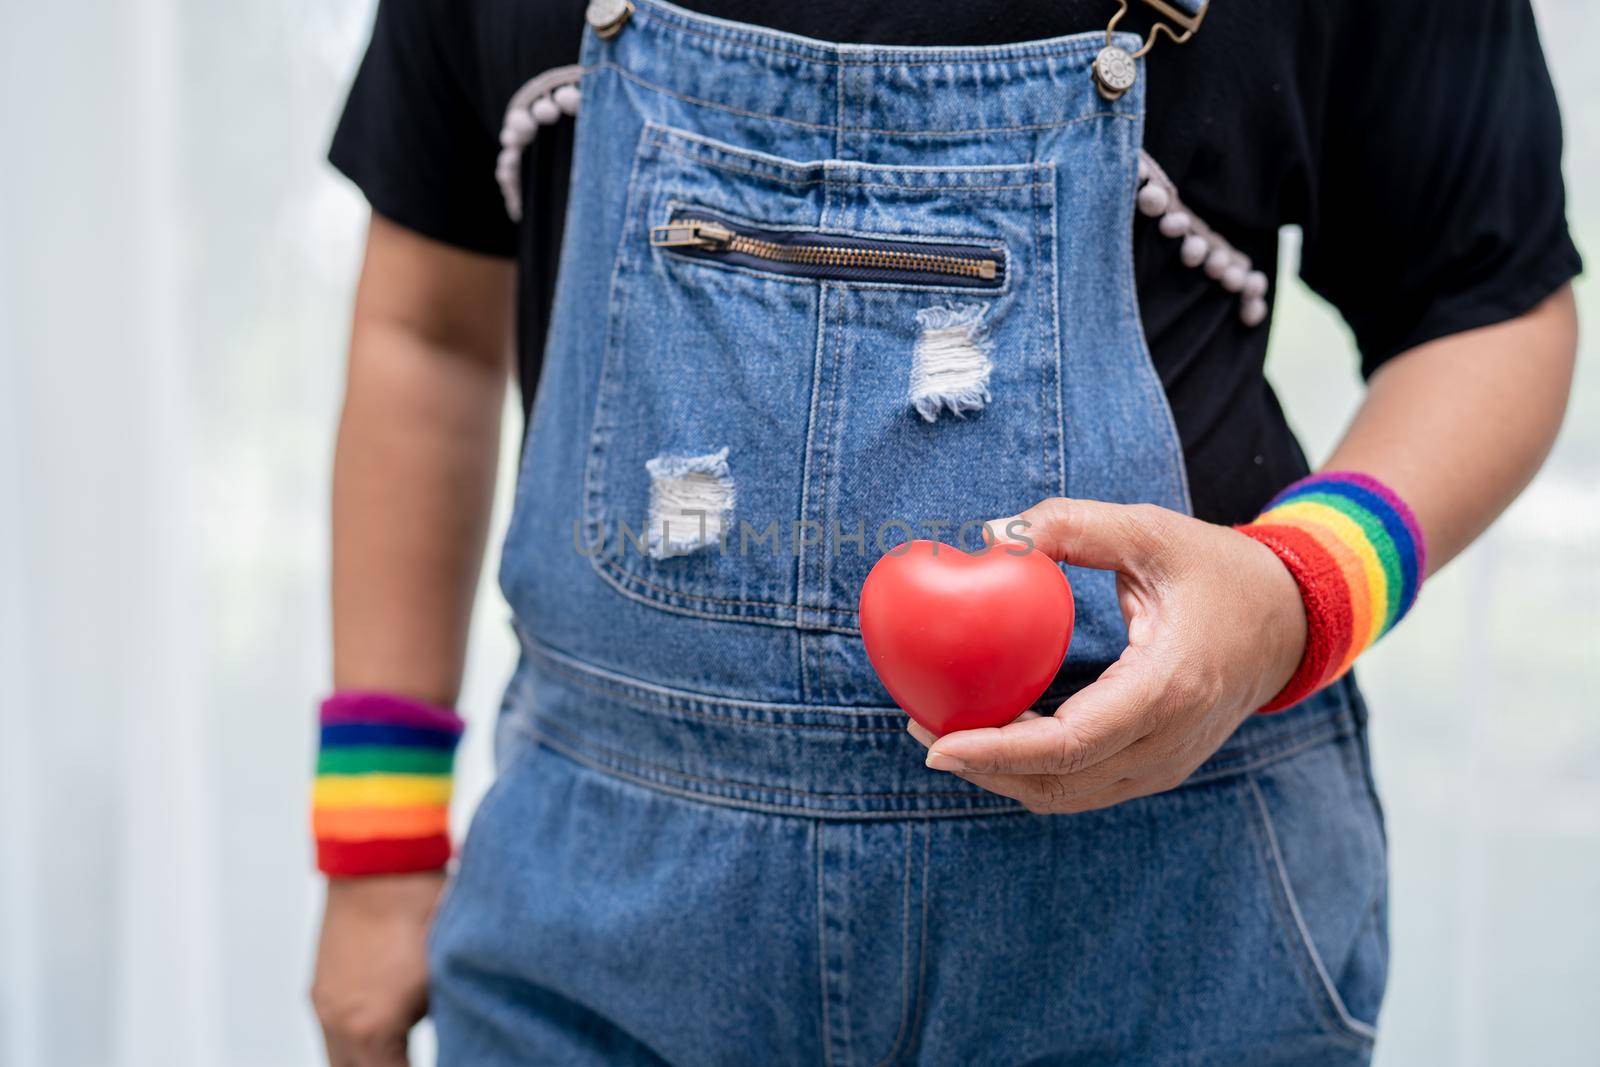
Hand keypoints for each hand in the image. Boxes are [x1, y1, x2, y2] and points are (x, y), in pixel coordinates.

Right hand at [311, 871, 443, 1066]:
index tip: (450, 1060)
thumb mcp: (446, 976)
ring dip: (370, 1062)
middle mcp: (339, 1026)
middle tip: (415, 1057)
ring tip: (400, 1052)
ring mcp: (324, 1007)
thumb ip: (448, 1022)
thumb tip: (457, 1044)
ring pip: (341, 1063)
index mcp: (373, 1030)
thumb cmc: (424, 910)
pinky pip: (333, 1037)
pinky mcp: (320, 989)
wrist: (380, 859)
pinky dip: (356, 1047)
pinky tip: (384, 1037)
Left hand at [906, 498, 1306, 813]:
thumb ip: (1072, 525)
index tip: (938, 743)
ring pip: (1067, 795)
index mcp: (1169, 688)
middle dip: (982, 765)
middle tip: (920, 729)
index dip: (999, 750)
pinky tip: (993, 734)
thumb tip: (990, 534)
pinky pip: (1083, 785)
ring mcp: (1166, 765)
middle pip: (1058, 782)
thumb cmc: (1218, 570)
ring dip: (1001, 774)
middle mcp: (1169, 742)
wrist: (1291, 621)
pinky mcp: (1158, 768)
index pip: (1070, 743)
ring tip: (943, 733)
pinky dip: (1032, 771)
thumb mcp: (1150, 531)